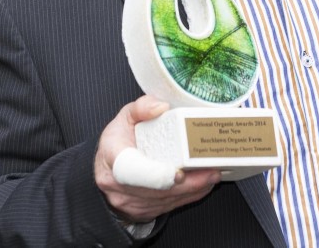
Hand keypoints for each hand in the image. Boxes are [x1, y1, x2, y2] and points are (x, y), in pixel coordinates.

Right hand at [94, 95, 220, 222]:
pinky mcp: (142, 211)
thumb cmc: (118, 142)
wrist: (106, 170)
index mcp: (113, 157)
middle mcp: (119, 185)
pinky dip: (188, 195)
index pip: (131, 170)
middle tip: (211, 170)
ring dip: (193, 189)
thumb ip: (141, 108)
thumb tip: (161, 107)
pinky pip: (168, 206)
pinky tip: (203, 184)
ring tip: (213, 174)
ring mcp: (130, 202)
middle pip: (156, 189)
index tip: (179, 173)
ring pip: (165, 200)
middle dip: (188, 182)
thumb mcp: (124, 118)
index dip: (156, 174)